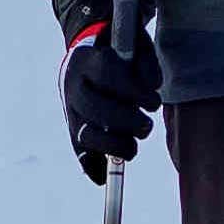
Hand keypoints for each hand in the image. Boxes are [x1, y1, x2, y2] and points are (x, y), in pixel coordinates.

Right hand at [62, 0, 158, 181]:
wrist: (89, 56)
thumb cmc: (121, 53)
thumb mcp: (136, 47)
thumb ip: (147, 63)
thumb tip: (152, 86)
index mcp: (86, 57)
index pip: (107, 74)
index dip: (133, 91)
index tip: (154, 102)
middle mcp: (72, 83)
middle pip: (94, 108)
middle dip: (125, 122)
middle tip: (146, 126)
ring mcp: (69, 108)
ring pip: (85, 134)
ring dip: (112, 146)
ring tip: (132, 148)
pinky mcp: (72, 127)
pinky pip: (79, 151)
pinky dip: (92, 166)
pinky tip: (103, 176)